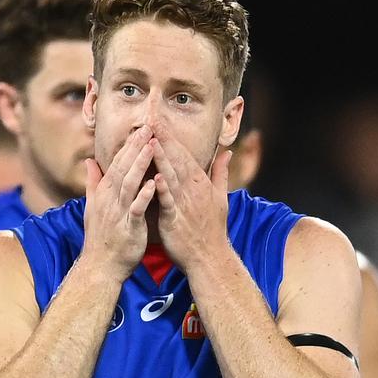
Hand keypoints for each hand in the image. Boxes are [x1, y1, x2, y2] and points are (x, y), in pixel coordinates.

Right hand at [81, 126, 156, 279]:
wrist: (101, 266)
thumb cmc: (101, 237)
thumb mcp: (94, 206)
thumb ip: (94, 182)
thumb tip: (89, 161)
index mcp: (104, 193)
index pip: (116, 164)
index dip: (128, 146)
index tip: (140, 129)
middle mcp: (109, 199)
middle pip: (122, 168)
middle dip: (135, 148)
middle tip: (148, 128)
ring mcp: (118, 212)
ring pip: (129, 184)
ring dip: (140, 165)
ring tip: (152, 147)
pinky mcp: (128, 227)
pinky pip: (136, 208)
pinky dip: (143, 195)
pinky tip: (152, 183)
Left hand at [150, 126, 231, 271]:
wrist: (210, 257)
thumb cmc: (211, 229)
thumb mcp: (221, 198)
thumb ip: (221, 173)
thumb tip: (227, 152)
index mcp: (201, 183)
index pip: (185, 155)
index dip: (172, 138)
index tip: (159, 121)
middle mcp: (194, 190)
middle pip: (177, 160)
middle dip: (165, 140)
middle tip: (152, 120)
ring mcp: (185, 204)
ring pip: (172, 176)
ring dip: (161, 158)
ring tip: (151, 141)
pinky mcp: (176, 219)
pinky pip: (169, 202)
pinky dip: (163, 189)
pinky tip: (156, 177)